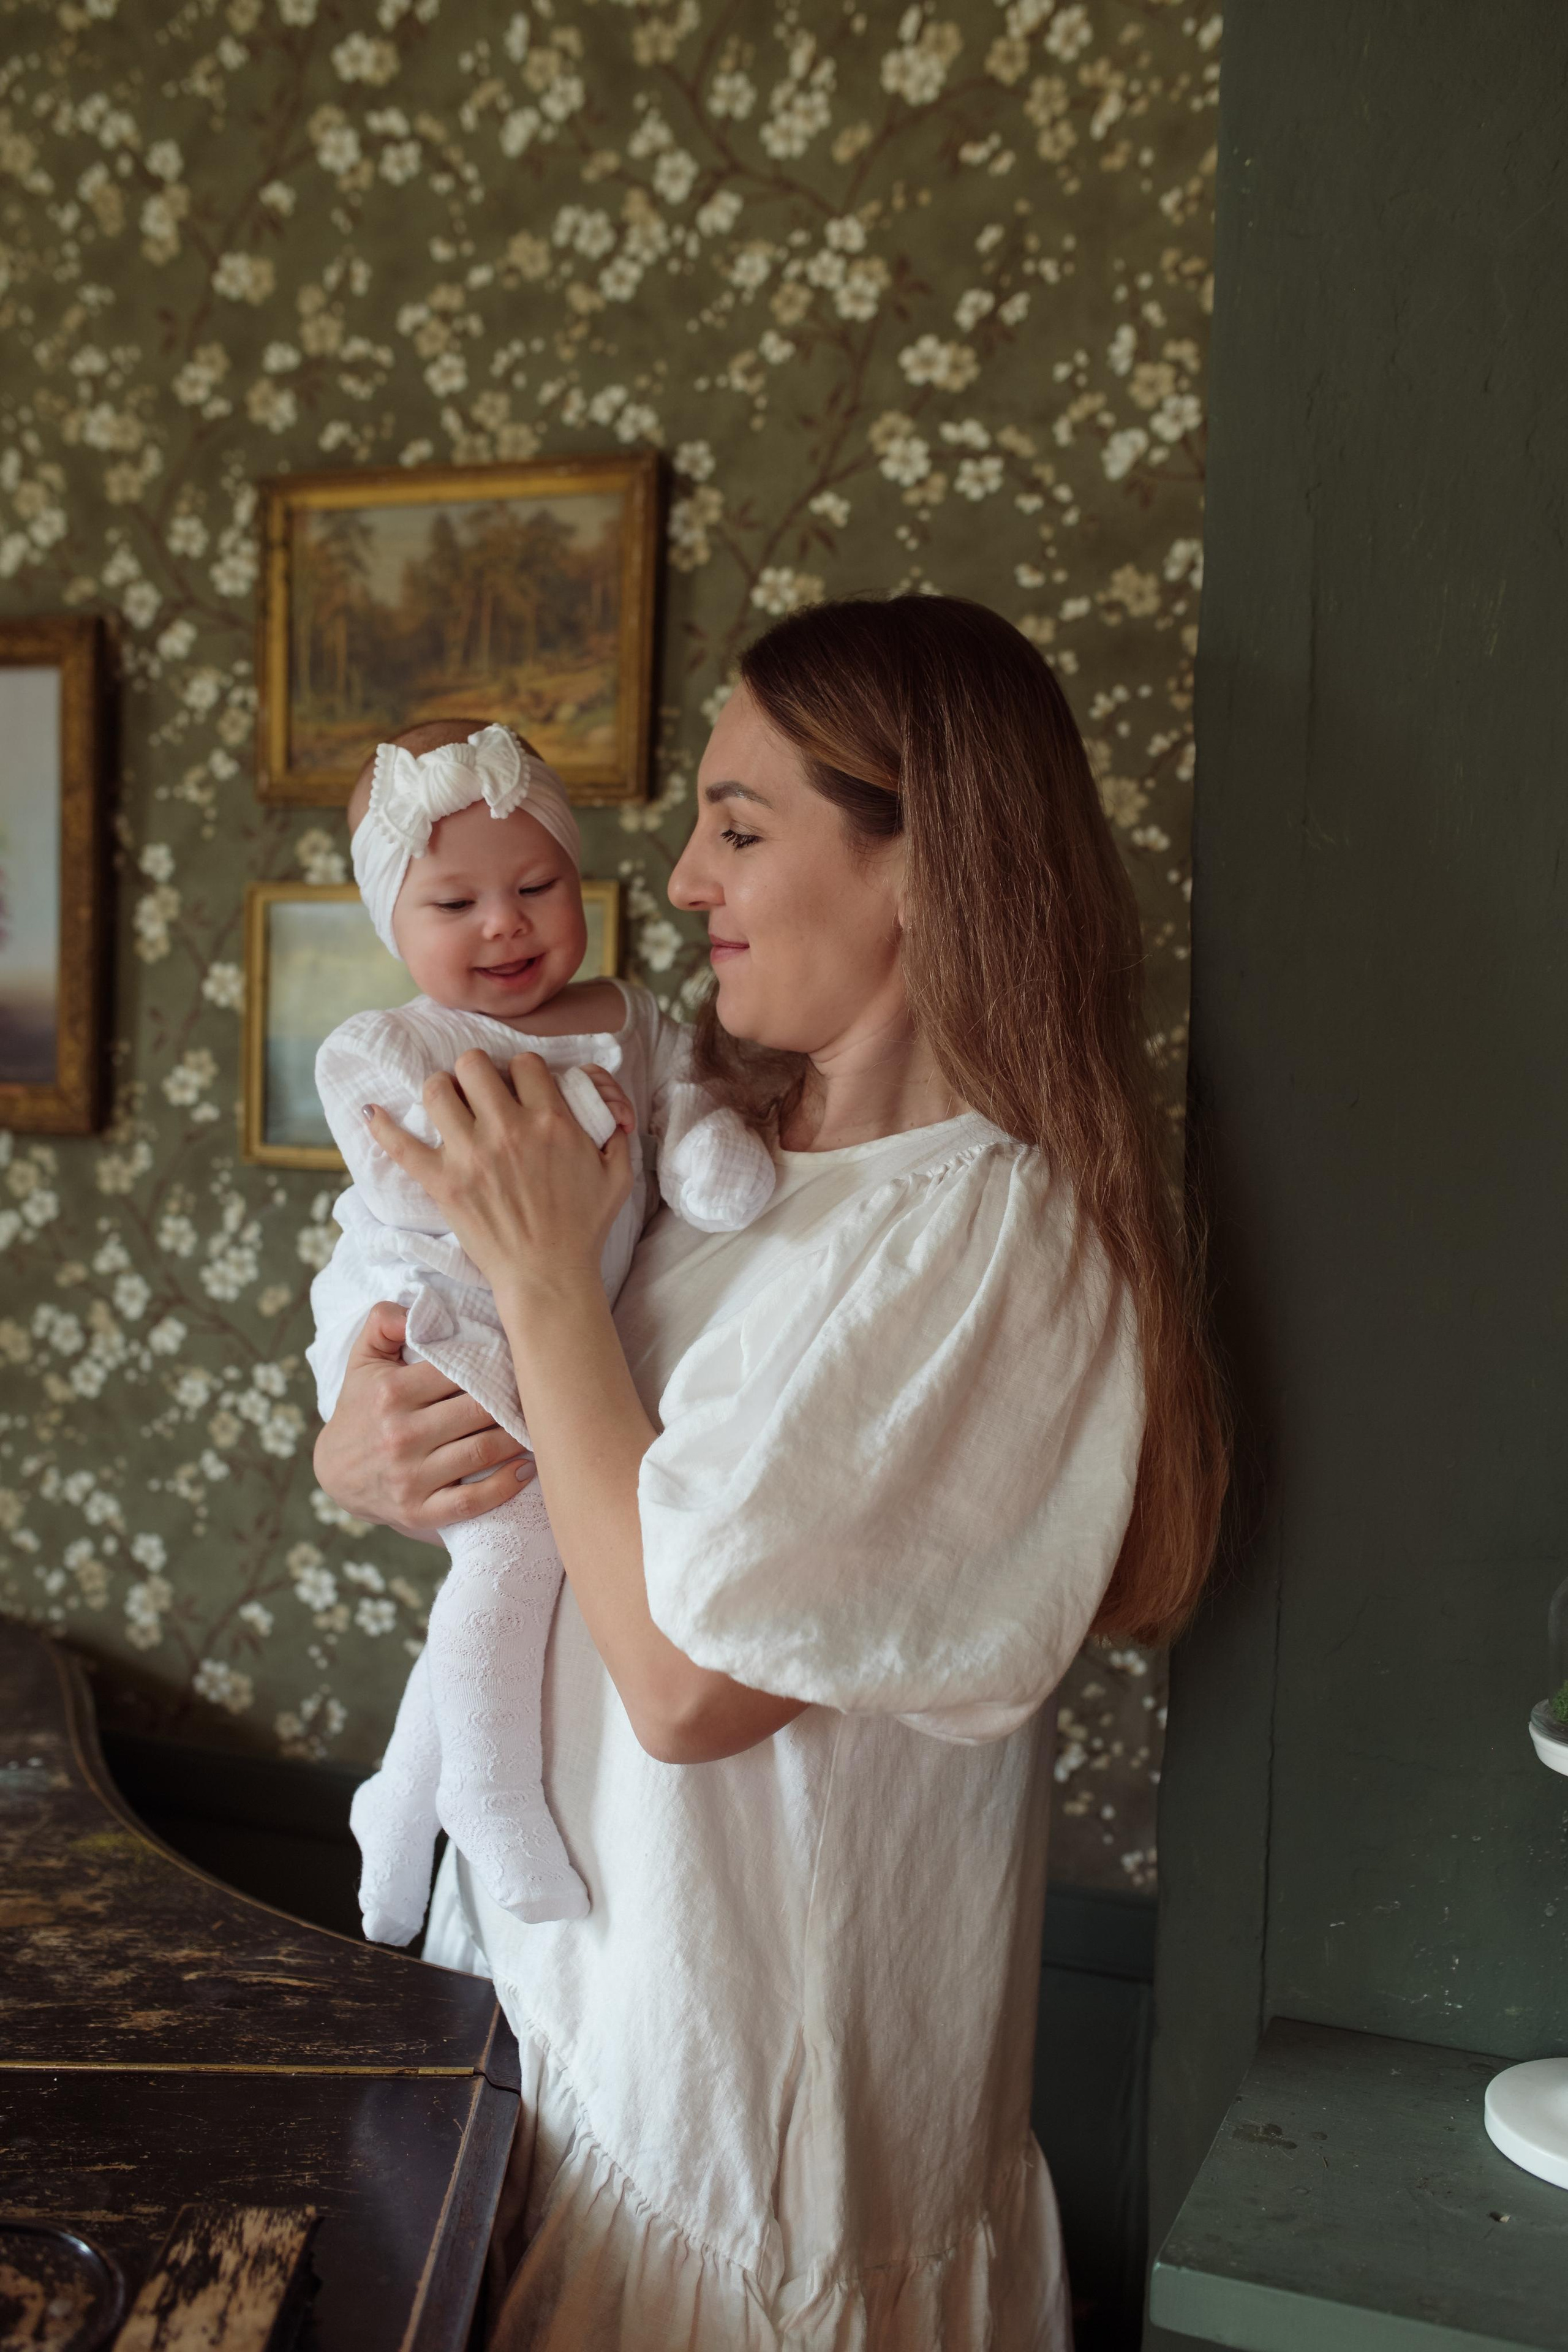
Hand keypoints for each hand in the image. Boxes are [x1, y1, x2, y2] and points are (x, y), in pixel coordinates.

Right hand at [312, 1302, 534, 1538]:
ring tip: (541, 1425)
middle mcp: (400, 1435)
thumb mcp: (363, 1361)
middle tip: (541, 1392)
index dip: (494, 1364)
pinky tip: (526, 1468)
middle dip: (513, 1400)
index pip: (459, 1371)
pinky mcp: (419, 1511)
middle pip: (478, 1410)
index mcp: (391, 1393)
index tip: (521, 1360)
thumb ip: (384, 1323)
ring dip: (518, 1438)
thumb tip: (414, 1309)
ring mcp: (410, 1477)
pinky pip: (472, 1501)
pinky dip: (505, 1486)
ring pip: (482, 1452)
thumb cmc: (360, 1408)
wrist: (335, 1472)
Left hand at [361, 1051, 632, 1293]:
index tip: (519, 1089)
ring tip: (448, 1104)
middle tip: (480, 1092)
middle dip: (476, 1072)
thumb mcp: (617, 1174)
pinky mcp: (443, 1183)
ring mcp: (470, 1155)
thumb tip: (610, 1108)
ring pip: (437, 1089)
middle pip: (474, 1064)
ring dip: (441, 1091)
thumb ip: (614, 1132)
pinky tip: (372, 1113)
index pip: (524, 1063)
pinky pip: (401, 1145)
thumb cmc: (583, 1228)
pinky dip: (382, 1126)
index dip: (521, 1072)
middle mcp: (508, 1129)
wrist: (549, 1276)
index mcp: (552, 1121)